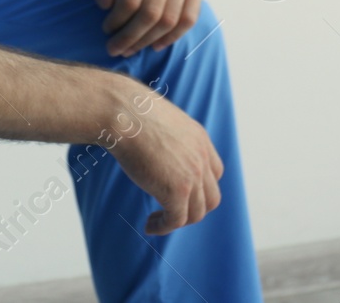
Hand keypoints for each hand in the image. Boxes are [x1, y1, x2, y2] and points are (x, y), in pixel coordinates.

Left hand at [82, 0, 202, 56]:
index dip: (116, 21)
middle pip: (151, 14)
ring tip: (130, 48)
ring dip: (147, 41)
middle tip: (115, 49)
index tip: (106, 30)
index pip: (130, 0)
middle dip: (130, 37)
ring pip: (170, 20)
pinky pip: (188, 20)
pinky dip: (171, 37)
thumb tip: (106, 3)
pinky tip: (154, 45)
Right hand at [106, 81, 223, 233]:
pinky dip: (163, 227)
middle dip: (192, 209)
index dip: (200, 187)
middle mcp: (202, 157)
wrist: (125, 113)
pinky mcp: (178, 191)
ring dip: (178, 221)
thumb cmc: (131, 113)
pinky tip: (150, 226)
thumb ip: (168, 137)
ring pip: (197, 213)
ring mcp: (193, 175)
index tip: (179, 191)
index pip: (214, 172)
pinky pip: (177, 220)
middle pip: (211, 197)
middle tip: (169, 210)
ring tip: (156, 221)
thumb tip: (153, 144)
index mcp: (200, 139)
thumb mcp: (160, 121)